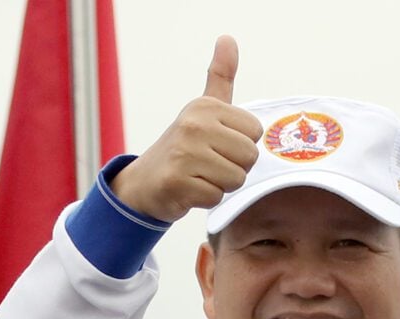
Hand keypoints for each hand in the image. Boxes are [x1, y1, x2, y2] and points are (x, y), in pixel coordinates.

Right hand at [110, 35, 262, 221]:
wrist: (144, 183)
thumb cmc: (183, 147)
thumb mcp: (203, 110)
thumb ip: (220, 77)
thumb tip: (227, 39)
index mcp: (205, 107)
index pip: (255, 133)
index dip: (241, 146)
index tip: (217, 146)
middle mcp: (194, 125)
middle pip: (249, 157)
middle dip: (234, 168)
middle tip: (208, 165)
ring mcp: (183, 153)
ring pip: (235, 179)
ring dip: (220, 185)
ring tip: (199, 176)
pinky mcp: (176, 181)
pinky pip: (215, 197)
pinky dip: (204, 199)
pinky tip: (188, 189)